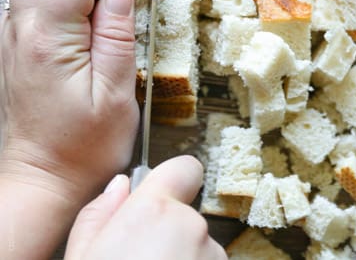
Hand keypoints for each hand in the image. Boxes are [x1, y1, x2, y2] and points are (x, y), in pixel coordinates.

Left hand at [0, 0, 140, 202]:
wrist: (43, 179)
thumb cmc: (83, 147)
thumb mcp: (117, 95)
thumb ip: (117, 36)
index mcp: (48, 42)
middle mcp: (20, 34)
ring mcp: (12, 40)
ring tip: (100, 16)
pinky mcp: (14, 49)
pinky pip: (31, 3)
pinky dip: (60, 3)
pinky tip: (84, 31)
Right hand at [65, 156, 225, 259]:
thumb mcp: (81, 255)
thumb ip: (99, 215)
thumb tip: (120, 186)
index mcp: (153, 211)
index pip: (184, 168)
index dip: (171, 181)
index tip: (156, 201)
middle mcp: (191, 226)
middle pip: (183, 214)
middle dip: (166, 232)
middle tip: (135, 256)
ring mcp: (211, 252)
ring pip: (195, 243)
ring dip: (179, 255)